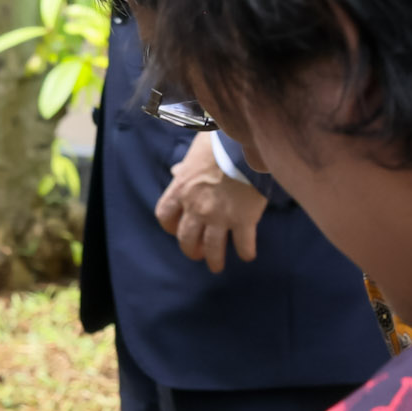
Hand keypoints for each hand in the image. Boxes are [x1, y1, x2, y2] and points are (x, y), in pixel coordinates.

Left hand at [154, 130, 268, 273]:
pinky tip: (247, 255)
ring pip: (212, 248)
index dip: (170, 226)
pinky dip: (245, 252)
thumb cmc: (219, 144)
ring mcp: (219, 216)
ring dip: (214, 260)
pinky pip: (243, 244)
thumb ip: (185, 167)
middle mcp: (196, 207)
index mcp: (181, 190)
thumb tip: (176, 171)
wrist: (244, 145)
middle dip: (191, 250)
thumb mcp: (194, 153)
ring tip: (217, 266)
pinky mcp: (243, 219)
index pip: (164, 215)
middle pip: (186, 238)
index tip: (176, 229)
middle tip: (198, 254)